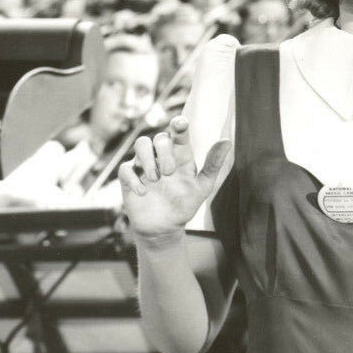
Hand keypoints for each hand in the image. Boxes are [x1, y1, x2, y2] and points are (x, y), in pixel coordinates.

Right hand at [117, 117, 231, 240]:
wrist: (164, 227)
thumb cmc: (184, 204)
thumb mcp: (203, 186)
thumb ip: (213, 164)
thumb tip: (227, 140)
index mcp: (180, 155)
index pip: (179, 133)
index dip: (179, 125)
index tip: (181, 125)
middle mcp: (161, 156)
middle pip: (159, 138)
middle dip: (164, 152)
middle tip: (169, 172)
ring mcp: (144, 166)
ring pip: (140, 144)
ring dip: (147, 159)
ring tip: (156, 178)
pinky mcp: (129, 178)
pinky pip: (125, 169)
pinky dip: (133, 179)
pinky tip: (143, 192)